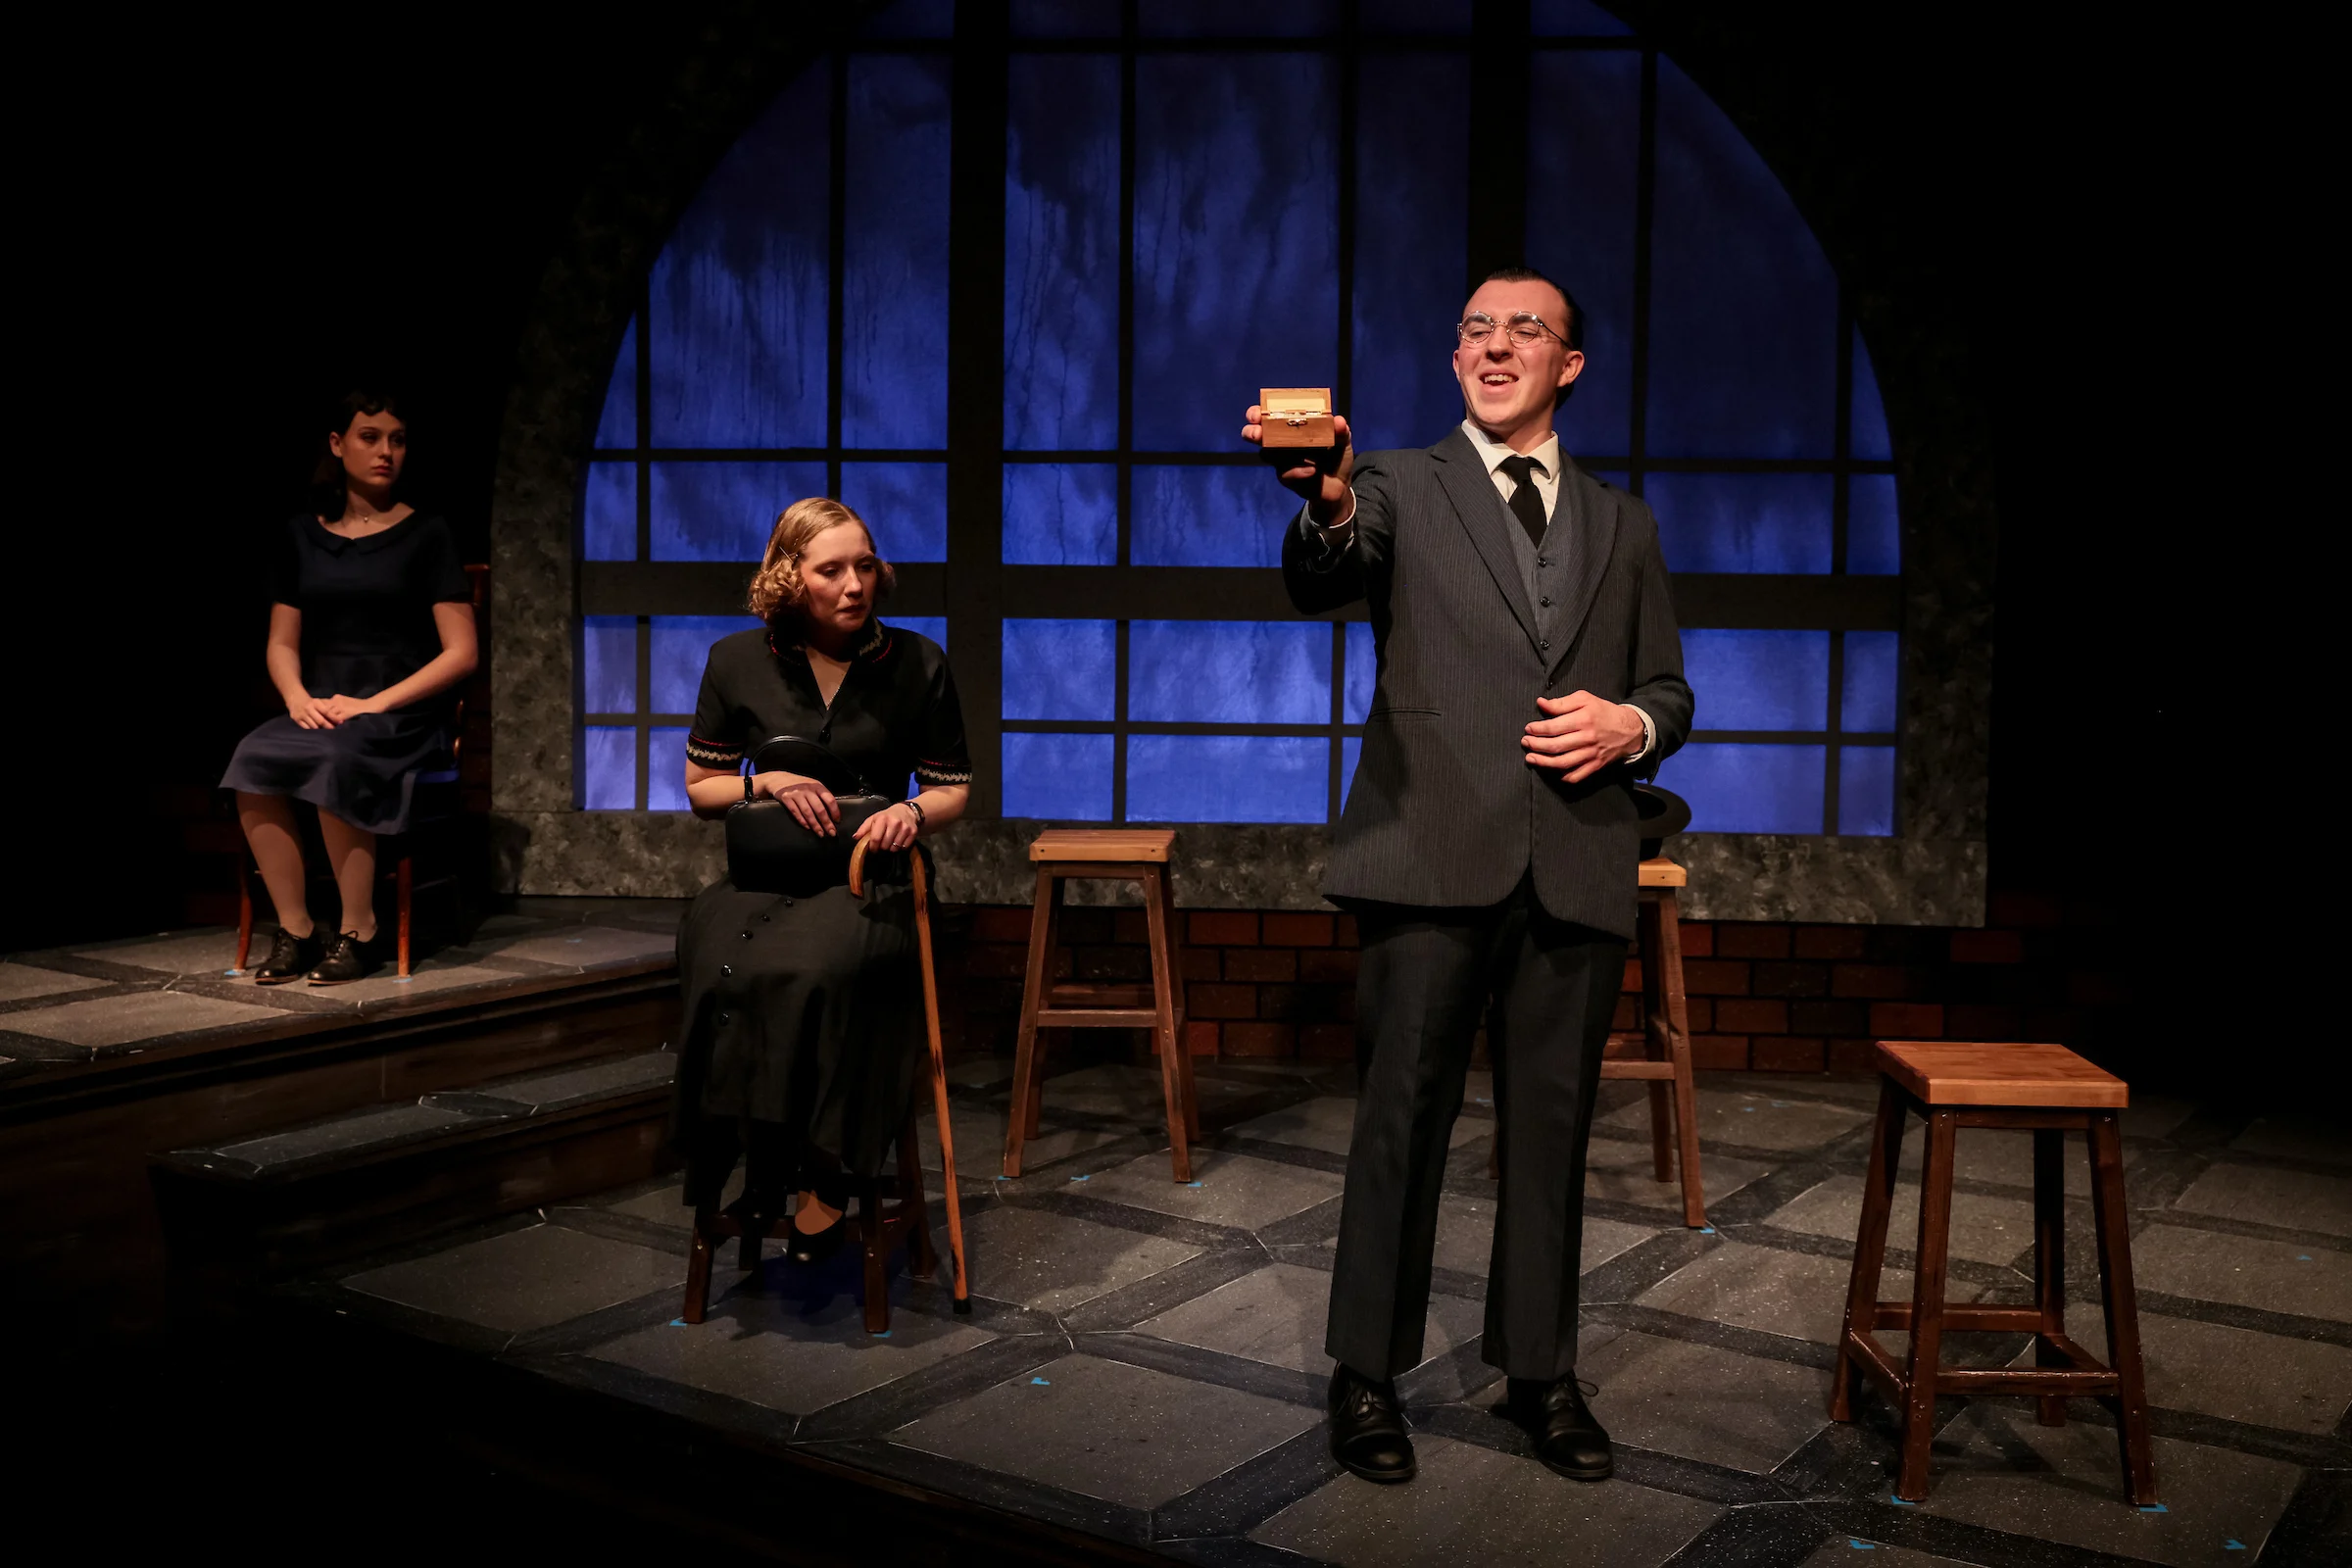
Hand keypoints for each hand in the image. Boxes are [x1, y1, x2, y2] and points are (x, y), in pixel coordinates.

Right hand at [286, 693, 337, 729]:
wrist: (295, 699)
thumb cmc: (311, 702)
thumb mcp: (318, 702)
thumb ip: (327, 709)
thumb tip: (338, 718)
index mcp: (315, 703)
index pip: (326, 711)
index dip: (334, 718)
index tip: (340, 722)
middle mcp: (308, 708)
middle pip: (320, 721)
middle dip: (328, 726)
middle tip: (334, 729)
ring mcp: (302, 714)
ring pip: (314, 726)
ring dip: (321, 730)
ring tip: (326, 731)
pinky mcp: (297, 720)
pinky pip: (307, 728)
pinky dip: (313, 730)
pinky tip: (317, 732)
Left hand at [317, 694, 379, 723]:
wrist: (373, 705)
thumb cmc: (360, 706)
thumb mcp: (346, 703)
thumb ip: (336, 706)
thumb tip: (326, 713)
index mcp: (337, 697)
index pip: (321, 702)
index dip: (317, 709)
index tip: (314, 714)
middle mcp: (337, 700)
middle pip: (322, 707)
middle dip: (318, 715)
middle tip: (314, 722)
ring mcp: (341, 706)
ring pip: (327, 713)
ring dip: (323, 720)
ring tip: (319, 726)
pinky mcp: (346, 713)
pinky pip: (334, 718)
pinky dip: (331, 723)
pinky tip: (329, 728)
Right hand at [751, 771, 837, 835]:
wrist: (778, 778)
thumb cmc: (798, 784)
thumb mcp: (811, 785)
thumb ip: (820, 795)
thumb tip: (831, 813)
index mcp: (817, 786)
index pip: (830, 799)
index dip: (835, 811)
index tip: (837, 821)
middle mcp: (808, 789)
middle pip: (819, 809)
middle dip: (826, 823)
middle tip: (831, 833)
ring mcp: (796, 794)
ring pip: (808, 812)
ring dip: (815, 825)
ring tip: (820, 833)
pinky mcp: (786, 798)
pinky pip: (796, 812)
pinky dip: (802, 821)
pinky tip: (807, 827)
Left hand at [853, 801, 920, 851]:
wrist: (907, 810)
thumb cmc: (887, 816)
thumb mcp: (874, 819)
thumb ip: (864, 828)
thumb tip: (855, 837)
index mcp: (882, 819)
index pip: (875, 839)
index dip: (873, 847)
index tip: (873, 848)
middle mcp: (894, 823)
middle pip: (885, 845)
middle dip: (882, 847)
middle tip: (883, 843)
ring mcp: (905, 828)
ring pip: (895, 848)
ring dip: (891, 848)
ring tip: (891, 841)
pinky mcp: (913, 832)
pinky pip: (904, 847)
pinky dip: (901, 847)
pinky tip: (899, 840)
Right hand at [1243, 404, 1354, 520]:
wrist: (1339, 485)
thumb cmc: (1336, 457)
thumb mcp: (1342, 441)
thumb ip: (1341, 431)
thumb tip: (1338, 421)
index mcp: (1291, 426)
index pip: (1269, 415)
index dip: (1257, 413)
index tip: (1256, 413)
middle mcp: (1281, 441)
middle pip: (1257, 435)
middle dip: (1252, 432)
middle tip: (1256, 433)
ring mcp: (1281, 460)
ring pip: (1266, 454)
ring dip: (1271, 451)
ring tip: (1279, 448)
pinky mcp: (1286, 477)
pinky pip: (1285, 472)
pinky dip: (1298, 470)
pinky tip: (1312, 470)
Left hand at [1523, 692, 1645, 782]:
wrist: (1630, 729)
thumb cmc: (1604, 712)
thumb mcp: (1585, 699)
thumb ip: (1562, 702)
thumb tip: (1541, 703)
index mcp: (1583, 719)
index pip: (1554, 727)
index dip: (1537, 729)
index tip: (1528, 729)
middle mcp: (1587, 738)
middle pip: (1555, 746)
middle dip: (1536, 745)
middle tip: (1525, 743)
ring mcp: (1591, 754)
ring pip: (1563, 763)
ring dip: (1543, 762)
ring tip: (1531, 758)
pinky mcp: (1596, 765)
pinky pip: (1577, 775)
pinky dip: (1563, 776)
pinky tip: (1553, 771)